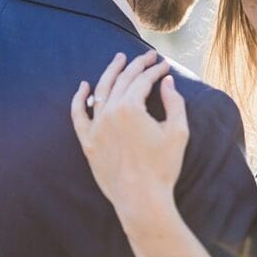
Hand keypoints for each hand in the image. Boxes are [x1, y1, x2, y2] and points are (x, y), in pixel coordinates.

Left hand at [71, 50, 189, 236]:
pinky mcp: (88, 143)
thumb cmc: (163, 167)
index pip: (143, 80)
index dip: (155, 70)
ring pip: (101, 91)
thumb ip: (174, 102)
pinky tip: (83, 87)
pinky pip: (78, 116)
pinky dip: (79, 99)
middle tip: (147, 56)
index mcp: (131, 108)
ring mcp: (96, 127)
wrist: (141, 199)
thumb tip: (167, 82)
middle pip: (123, 80)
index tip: (165, 66)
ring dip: (111, 73)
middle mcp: (109, 113)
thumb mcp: (178, 132)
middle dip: (137, 65)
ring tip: (119, 59)